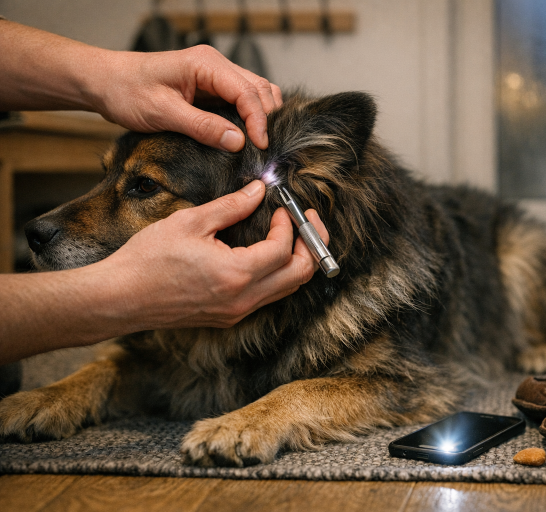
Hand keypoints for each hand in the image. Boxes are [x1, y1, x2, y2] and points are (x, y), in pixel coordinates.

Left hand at [90, 46, 281, 150]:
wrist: (104, 82)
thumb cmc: (127, 91)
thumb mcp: (163, 113)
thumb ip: (203, 126)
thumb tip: (238, 142)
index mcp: (205, 64)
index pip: (248, 92)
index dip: (259, 120)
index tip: (261, 146)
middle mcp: (215, 65)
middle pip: (259, 88)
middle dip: (267, 117)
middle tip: (265, 148)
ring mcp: (214, 75)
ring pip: (255, 92)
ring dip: (262, 115)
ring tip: (259, 142)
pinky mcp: (210, 87)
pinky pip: (240, 99)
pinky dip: (250, 115)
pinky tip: (247, 134)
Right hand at [102, 180, 327, 329]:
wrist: (119, 298)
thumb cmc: (148, 259)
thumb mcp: (191, 222)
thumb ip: (231, 206)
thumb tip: (258, 191)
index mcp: (236, 275)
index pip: (283, 249)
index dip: (288, 224)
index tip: (280, 207)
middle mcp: (243, 299)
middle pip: (300, 275)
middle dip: (311, 246)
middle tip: (306, 222)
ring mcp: (237, 312)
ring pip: (287, 289)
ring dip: (298, 261)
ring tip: (293, 235)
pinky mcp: (228, 316)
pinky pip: (268, 297)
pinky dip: (279, 275)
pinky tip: (268, 255)